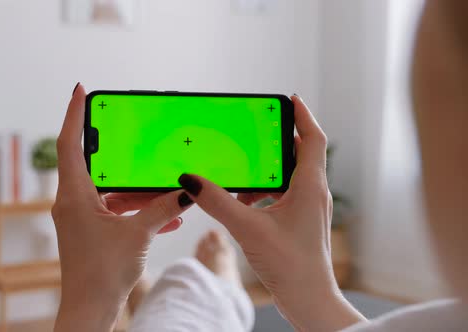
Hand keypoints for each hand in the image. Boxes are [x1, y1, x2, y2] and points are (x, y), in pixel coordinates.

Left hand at [52, 83, 193, 331]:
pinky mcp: (93, 231)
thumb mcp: (137, 235)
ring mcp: (83, 217)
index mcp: (74, 196)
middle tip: (131, 134)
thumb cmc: (101, 275)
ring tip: (165, 188)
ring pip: (111, 190)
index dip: (75, 114)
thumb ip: (163, 209)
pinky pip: (117, 210)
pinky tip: (167, 216)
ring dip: (138, 190)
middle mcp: (73, 202)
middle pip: (95, 164)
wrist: (90, 309)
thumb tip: (186, 191)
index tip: (81, 91)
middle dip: (118, 153)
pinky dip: (138, 210)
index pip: (69, 144)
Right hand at [177, 95, 365, 331]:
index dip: (303, 115)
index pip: (313, 138)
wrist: (308, 299)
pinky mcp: (300, 221)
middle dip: (279, 140)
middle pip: (301, 152)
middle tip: (258, 129)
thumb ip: (217, 202)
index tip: (290, 99)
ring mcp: (308, 208)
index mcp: (309, 186)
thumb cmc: (290, 265)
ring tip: (245, 167)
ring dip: (269, 169)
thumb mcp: (247, 228)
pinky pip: (284, 194)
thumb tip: (191, 181)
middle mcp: (313, 193)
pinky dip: (266, 190)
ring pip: (290, 175)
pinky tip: (244, 201)